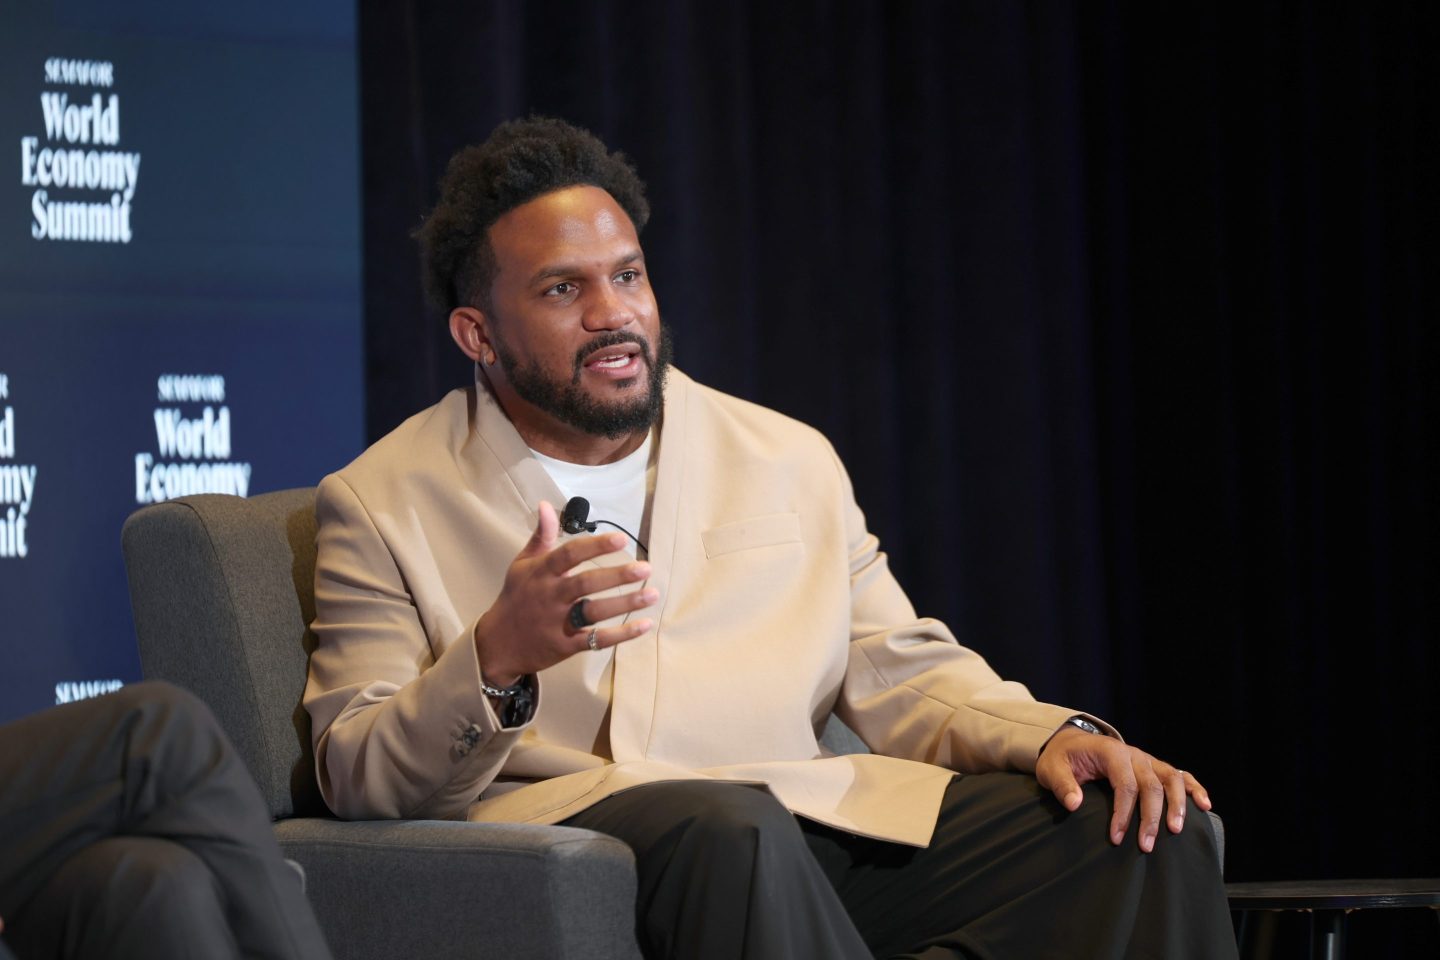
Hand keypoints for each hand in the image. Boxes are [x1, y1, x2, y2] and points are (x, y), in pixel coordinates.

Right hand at [474, 501, 656, 684]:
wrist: (497, 644)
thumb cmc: (516, 597)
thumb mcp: (522, 564)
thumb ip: (541, 536)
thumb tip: (546, 505)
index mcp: (541, 573)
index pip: (570, 554)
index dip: (595, 546)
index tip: (622, 539)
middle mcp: (550, 596)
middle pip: (586, 583)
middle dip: (617, 575)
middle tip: (646, 568)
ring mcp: (557, 622)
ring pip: (594, 612)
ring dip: (625, 604)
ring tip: (652, 594)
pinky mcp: (565, 646)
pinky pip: (596, 640)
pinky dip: (621, 634)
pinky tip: (644, 625)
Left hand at [1034, 725, 1211, 852]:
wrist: (1071, 742)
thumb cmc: (1062, 758)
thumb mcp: (1051, 769)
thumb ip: (1062, 785)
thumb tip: (1074, 804)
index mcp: (1110, 752)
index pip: (1124, 784)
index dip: (1123, 813)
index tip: (1117, 838)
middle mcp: (1133, 754)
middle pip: (1151, 785)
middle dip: (1151, 817)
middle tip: (1147, 845)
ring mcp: (1147, 759)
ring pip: (1171, 779)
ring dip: (1177, 805)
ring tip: (1176, 831)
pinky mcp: (1154, 767)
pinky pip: (1180, 775)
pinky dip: (1194, 788)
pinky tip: (1205, 805)